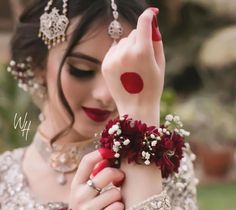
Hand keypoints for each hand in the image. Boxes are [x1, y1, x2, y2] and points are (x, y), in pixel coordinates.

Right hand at [62, 150, 124, 209]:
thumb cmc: (85, 208)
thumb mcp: (83, 191)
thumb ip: (93, 176)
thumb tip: (107, 160)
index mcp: (76, 184)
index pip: (86, 162)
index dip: (99, 154)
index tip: (110, 152)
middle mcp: (79, 195)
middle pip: (106, 174)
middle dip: (118, 174)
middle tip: (120, 179)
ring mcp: (87, 209)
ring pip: (115, 193)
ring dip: (119, 196)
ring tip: (113, 201)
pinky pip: (117, 207)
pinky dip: (120, 207)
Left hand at [102, 8, 164, 124]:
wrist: (136, 108)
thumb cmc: (152, 87)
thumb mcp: (160, 64)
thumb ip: (157, 41)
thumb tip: (152, 22)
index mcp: (142, 52)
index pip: (143, 22)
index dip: (148, 16)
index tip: (151, 14)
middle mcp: (126, 53)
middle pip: (133, 34)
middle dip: (140, 41)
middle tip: (143, 59)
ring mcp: (113, 59)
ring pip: (123, 41)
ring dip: (129, 48)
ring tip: (133, 67)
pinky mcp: (105, 64)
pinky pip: (114, 50)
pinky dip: (119, 55)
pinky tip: (124, 69)